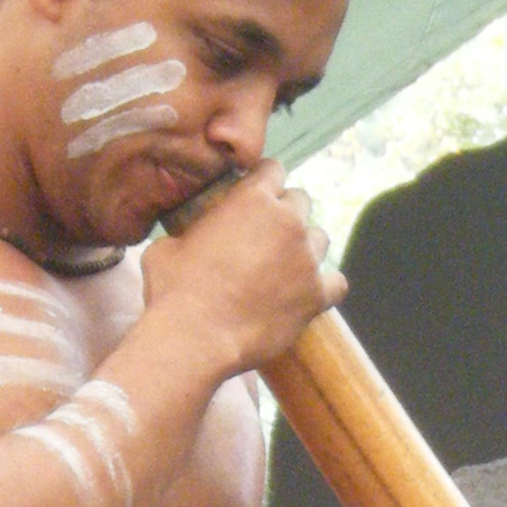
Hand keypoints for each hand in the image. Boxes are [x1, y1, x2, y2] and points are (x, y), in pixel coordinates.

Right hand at [142, 161, 339, 371]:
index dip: (264, 182)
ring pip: (320, 238)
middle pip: (301, 201)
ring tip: (286, 265)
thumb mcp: (169, 243)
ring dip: (305, 246)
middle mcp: (287, 222)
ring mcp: (306, 259)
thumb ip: (192, 229)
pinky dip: (325, 286)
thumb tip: (186, 236)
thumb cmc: (174, 288)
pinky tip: (310, 292)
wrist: (195, 336)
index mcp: (253, 198)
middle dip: (286, 213)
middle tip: (267, 235)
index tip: (257, 197)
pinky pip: (337, 283)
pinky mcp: (316, 296)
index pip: (273, 170)